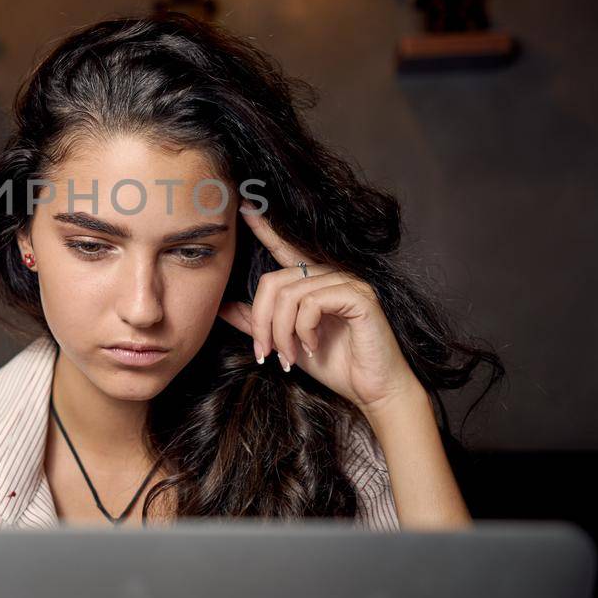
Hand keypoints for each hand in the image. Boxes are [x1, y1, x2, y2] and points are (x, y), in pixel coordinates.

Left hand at [217, 198, 420, 414]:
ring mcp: (347, 282)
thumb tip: (223, 307)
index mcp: (314, 282)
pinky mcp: (359, 296)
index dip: (264, 229)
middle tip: (265, 354)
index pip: (284, 249)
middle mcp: (331, 275)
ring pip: (290, 295)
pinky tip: (313, 346)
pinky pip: (312, 302)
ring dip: (282, 333)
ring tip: (290, 357)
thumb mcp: (288, 343)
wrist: (374, 390)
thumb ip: (259, 323)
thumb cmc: (337, 366)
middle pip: (274, 281)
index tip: (244, 207)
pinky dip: (304, 330)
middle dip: (262, 322)